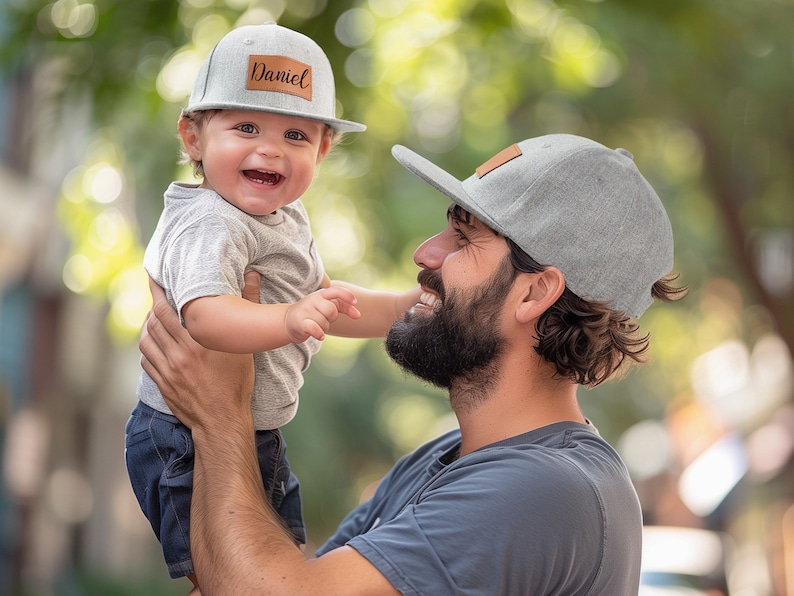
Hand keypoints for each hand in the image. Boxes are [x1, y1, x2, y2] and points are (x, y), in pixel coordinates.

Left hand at [139, 276, 254, 429]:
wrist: (222, 421)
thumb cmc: (237, 383)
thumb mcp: (244, 345)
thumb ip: (246, 306)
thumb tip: (251, 275)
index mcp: (196, 343)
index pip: (167, 310)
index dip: (157, 292)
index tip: (155, 279)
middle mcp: (177, 355)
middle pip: (153, 322)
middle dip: (152, 305)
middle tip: (155, 294)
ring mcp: (167, 370)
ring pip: (146, 340)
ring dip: (147, 326)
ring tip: (154, 317)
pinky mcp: (162, 384)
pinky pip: (146, 359)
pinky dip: (147, 346)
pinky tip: (154, 342)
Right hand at [284, 287, 360, 342]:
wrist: (287, 321)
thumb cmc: (312, 314)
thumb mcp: (326, 306)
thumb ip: (343, 307)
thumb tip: (358, 315)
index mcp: (320, 294)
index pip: (336, 291)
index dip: (347, 295)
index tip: (355, 302)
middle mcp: (312, 300)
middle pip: (331, 310)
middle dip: (331, 318)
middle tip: (324, 319)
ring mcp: (305, 310)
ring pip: (324, 322)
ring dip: (324, 328)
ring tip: (316, 325)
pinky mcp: (300, 323)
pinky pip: (314, 327)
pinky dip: (319, 332)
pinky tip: (320, 336)